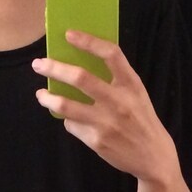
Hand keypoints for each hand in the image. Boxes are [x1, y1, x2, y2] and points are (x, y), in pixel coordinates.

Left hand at [31, 32, 177, 183]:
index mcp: (131, 84)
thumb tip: (79, 64)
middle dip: (55, 68)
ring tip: (40, 94)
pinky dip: (67, 119)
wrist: (153, 157)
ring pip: (66, 105)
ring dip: (48, 98)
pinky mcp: (96, 140)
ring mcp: (106, 122)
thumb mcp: (137, 95)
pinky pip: (72, 125)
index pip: (111, 54)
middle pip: (81, 78)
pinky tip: (69, 118)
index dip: (88, 42)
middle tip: (39, 64)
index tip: (69, 34)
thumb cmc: (142, 120)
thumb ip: (115, 80)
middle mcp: (119, 101)